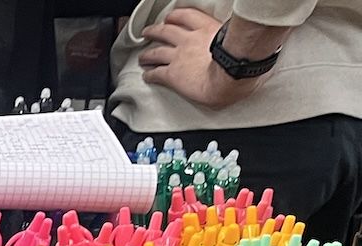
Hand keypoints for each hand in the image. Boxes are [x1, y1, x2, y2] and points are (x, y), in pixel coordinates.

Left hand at [138, 8, 262, 107]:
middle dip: (155, 30)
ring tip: (143, 56)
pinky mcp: (172, 74)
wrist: (231, 75)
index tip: (172, 17)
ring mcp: (179, 57)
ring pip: (156, 51)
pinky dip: (149, 74)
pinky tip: (146, 76)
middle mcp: (190, 40)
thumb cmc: (243, 59)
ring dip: (147, 53)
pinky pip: (156, 73)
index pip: (188, 16)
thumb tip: (256, 37)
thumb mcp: (242, 39)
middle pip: (166, 30)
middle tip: (150, 31)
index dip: (177, 16)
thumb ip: (239, 36)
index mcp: (208, 29)